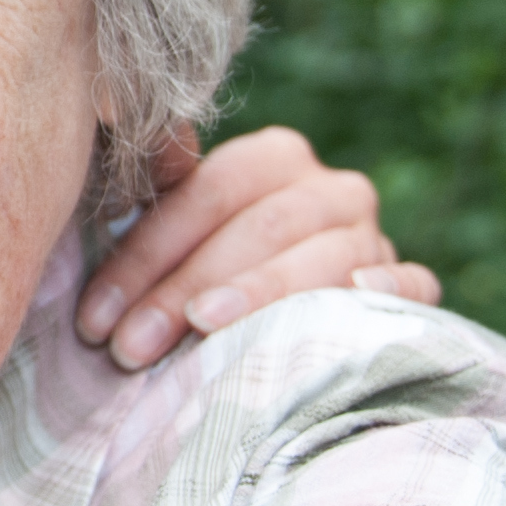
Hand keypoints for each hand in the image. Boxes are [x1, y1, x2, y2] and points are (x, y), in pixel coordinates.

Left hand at [76, 125, 440, 369]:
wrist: (281, 319)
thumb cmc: (203, 283)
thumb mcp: (176, 241)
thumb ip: (148, 207)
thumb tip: (95, 157)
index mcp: (273, 160)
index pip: (207, 194)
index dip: (145, 256)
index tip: (93, 318)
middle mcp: (331, 189)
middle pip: (258, 227)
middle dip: (185, 288)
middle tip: (129, 349)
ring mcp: (374, 238)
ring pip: (323, 255)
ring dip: (259, 293)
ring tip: (204, 329)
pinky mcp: (409, 287)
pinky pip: (412, 282)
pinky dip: (389, 287)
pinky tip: (355, 296)